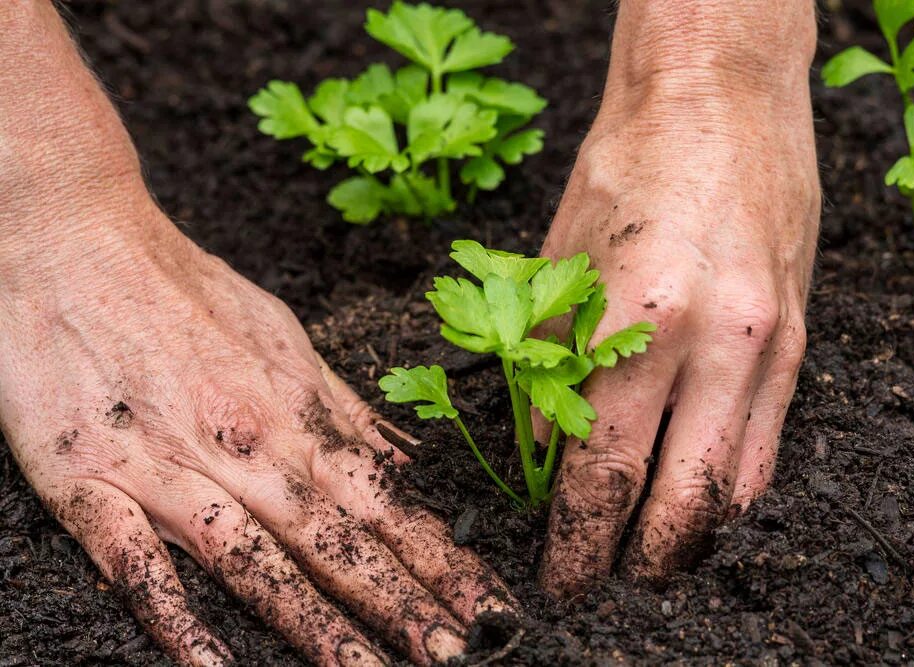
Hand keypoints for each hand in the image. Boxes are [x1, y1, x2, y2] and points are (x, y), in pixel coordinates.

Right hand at [0, 208, 513, 664]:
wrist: (76, 237)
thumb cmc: (187, 288)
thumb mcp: (285, 337)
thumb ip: (342, 409)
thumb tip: (404, 459)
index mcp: (293, 412)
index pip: (386, 501)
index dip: (441, 560)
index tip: (489, 607)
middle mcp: (245, 447)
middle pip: (338, 541)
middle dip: (405, 605)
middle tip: (462, 656)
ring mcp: (168, 467)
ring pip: (256, 562)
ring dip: (318, 626)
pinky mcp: (88, 480)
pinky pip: (135, 561)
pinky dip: (173, 616)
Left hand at [538, 0, 819, 595]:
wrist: (718, 96)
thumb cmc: (624, 170)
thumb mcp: (558, 265)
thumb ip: (549, 368)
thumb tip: (545, 455)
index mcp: (636, 320)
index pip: (602, 471)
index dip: (578, 540)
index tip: (562, 577)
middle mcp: (714, 342)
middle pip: (677, 501)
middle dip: (636, 559)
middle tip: (606, 582)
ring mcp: (767, 343)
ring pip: (736, 488)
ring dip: (692, 538)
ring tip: (654, 557)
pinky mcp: (798, 336)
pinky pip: (772, 445)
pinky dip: (733, 491)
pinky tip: (704, 504)